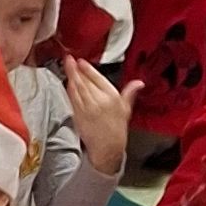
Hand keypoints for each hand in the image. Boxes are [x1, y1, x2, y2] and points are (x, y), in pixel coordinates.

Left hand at [60, 56, 139, 178]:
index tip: (81, 61)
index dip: (88, 69)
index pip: (98, 79)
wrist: (107, 147)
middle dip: (76, 69)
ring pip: (77, 88)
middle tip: (69, 58)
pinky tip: (67, 82)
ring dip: (71, 76)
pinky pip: (72, 98)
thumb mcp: (126, 109)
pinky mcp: (78, 114)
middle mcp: (99, 101)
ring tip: (66, 65)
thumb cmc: (116, 129)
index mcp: (112, 97)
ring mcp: (87, 108)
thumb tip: (138, 83)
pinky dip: (69, 89)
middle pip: (85, 81)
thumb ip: (130, 93)